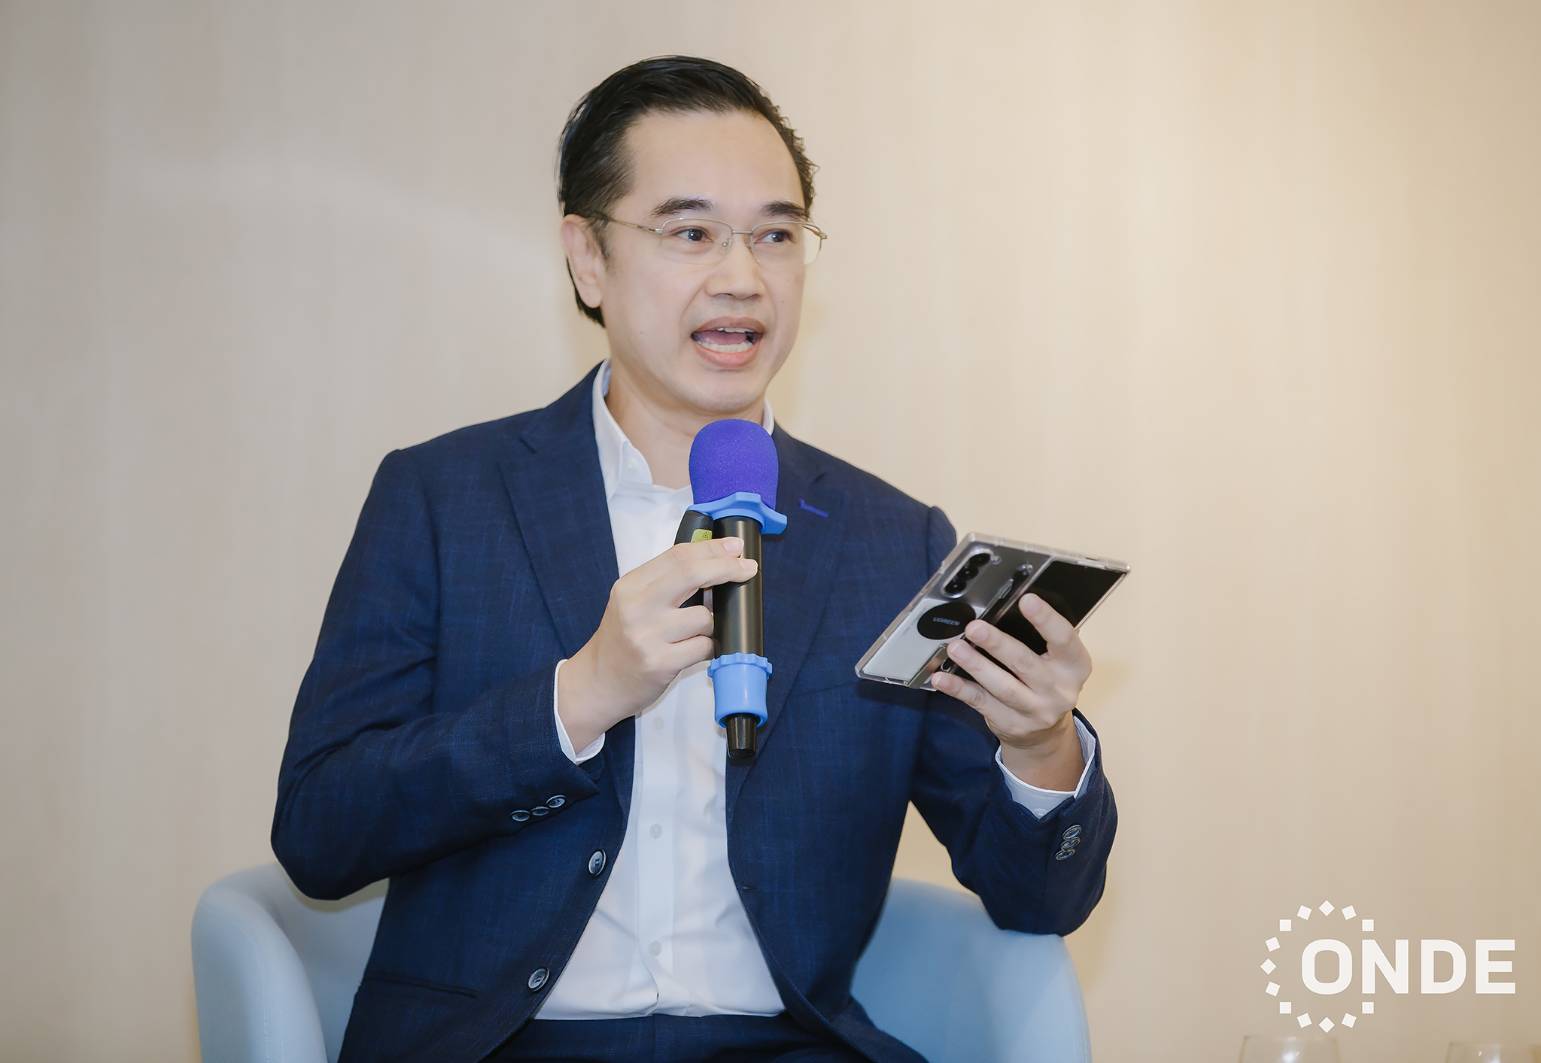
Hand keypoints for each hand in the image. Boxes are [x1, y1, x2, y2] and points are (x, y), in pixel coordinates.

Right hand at [558, 536, 757, 747]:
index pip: (678, 556)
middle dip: (726, 567)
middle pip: (692, 573)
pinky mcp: (661, 663)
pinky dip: (708, 647)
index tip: (735, 548)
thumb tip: (713, 557)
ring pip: (704, 617)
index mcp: (631, 586)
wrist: (598, 683)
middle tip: (747, 568)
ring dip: (712, 623)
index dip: (712, 549)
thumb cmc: (622, 640)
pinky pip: (704, 647)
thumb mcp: (633, 602)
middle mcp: (637, 607)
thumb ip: (665, 580)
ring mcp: (648, 636)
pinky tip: (693, 650)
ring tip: (696, 632)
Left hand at [929, 593, 1091, 787]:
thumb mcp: (1058, 661)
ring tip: (955, 648)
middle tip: (974, 627)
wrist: (1045, 734)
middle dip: (997, 644)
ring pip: (1001, 686)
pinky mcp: (1010, 723)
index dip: (1047, 619)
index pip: (1065, 639)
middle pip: (1025, 664)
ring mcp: (1034, 711)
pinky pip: (980, 703)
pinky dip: (959, 689)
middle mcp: (1058, 690)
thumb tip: (1008, 606)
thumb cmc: (1047, 681)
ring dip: (975, 665)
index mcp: (1074, 666)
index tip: (1026, 600)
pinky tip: (942, 678)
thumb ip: (1043, 638)